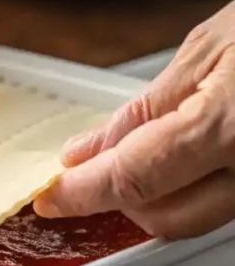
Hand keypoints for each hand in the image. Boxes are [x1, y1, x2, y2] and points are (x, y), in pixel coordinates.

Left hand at [36, 0, 234, 238]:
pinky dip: (197, 188)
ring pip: (200, 218)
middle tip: (94, 168)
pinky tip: (190, 156)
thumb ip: (144, 110)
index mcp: (233, 125)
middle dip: (120, 198)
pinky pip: (229, 203)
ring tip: (147, 153)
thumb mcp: (210, 47)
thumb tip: (87, 151)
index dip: (81, 192)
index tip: (48, 195)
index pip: (133, 180)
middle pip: (166, 218)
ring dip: (159, 196)